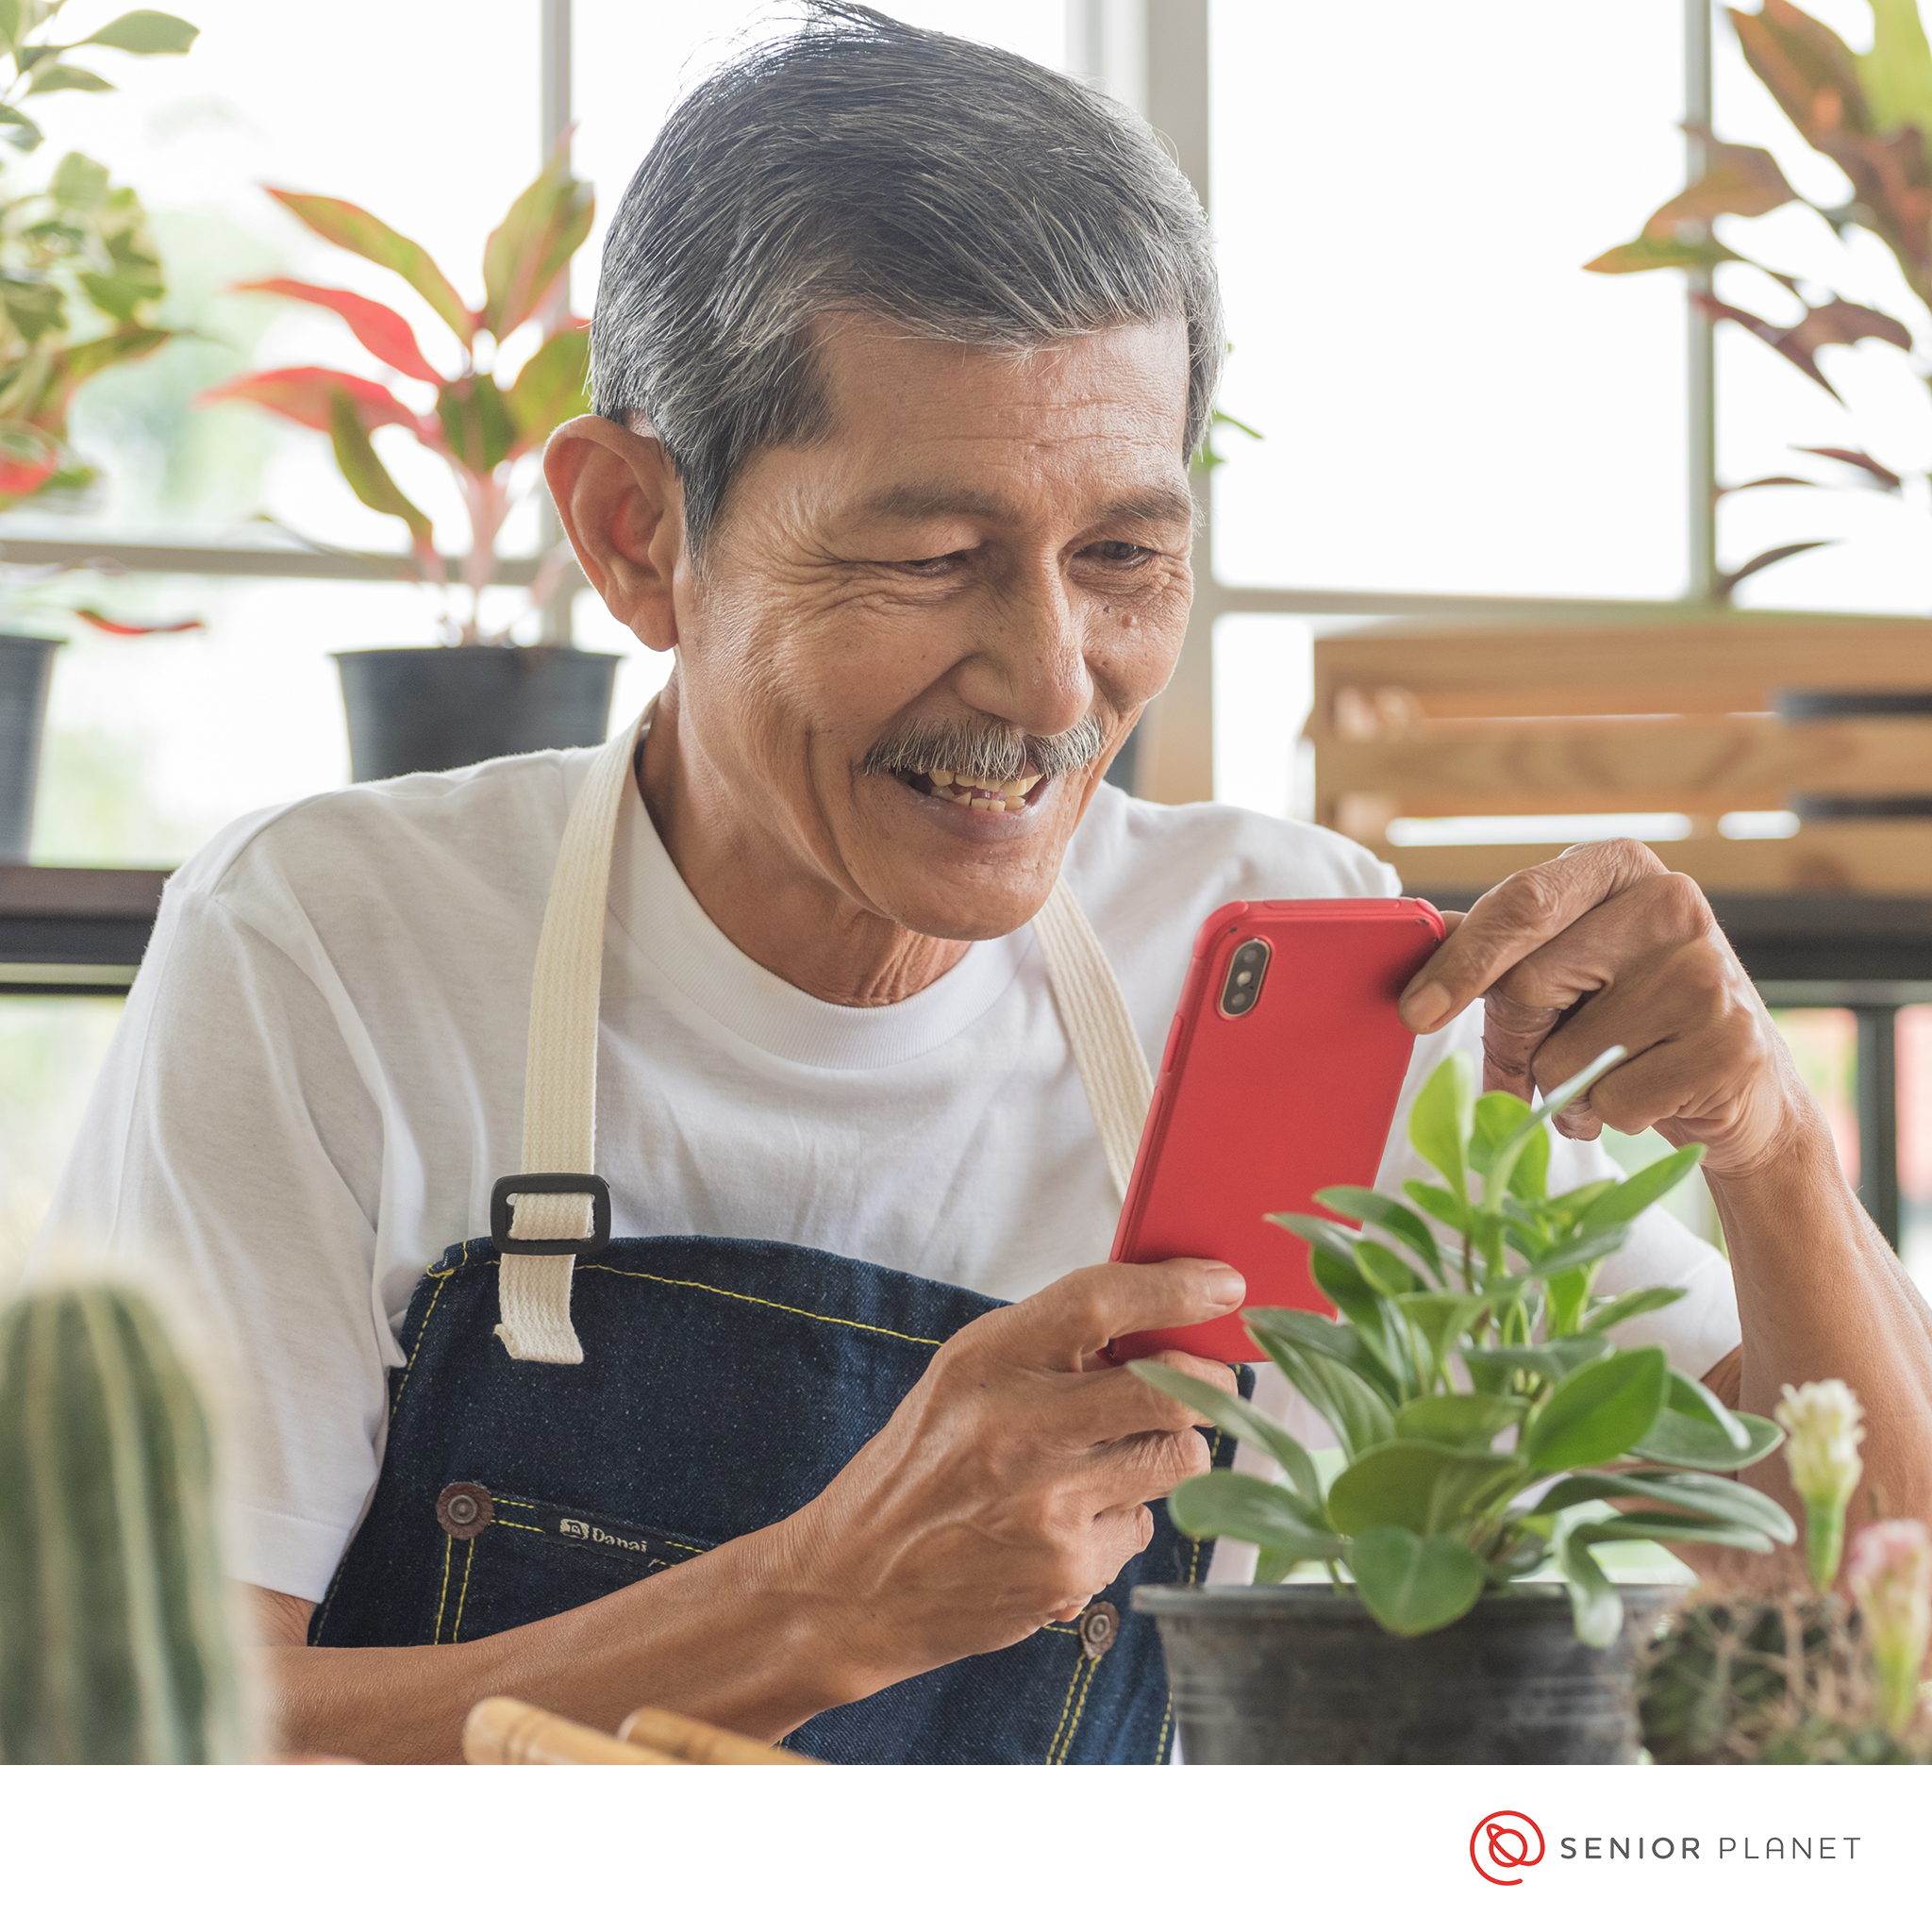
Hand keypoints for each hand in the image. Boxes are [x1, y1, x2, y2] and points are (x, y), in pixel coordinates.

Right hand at [775, 1259, 1242, 1686]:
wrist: (855, 1583)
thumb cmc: (920, 1470)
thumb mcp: (963, 1380)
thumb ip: (1050, 1349)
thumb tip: (1162, 1322)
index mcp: (986, 1361)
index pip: (1100, 1302)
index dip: (1175, 1289)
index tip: (1222, 1285)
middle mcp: (1017, 1428)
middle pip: (1168, 1390)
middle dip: (1210, 1385)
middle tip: (1211, 1384)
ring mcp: (1047, 1505)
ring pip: (1177, 1459)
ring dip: (1167, 1454)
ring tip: (1113, 1460)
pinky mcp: (1067, 1568)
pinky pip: (1142, 1528)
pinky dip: (1120, 1522)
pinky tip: (1067, 1525)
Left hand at [1396, 840, 1814, 1179]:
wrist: (1740, 1088)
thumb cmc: (1629, 1020)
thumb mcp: (1565, 968)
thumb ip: (1495, 952)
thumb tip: (1418, 938)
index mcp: (1620, 867)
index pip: (1523, 904)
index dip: (1462, 961)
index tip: (1416, 1013)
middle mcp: (1672, 903)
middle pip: (1530, 985)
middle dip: (1516, 1041)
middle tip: (1536, 1061)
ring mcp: (1709, 972)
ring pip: (1566, 1057)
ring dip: (1565, 1089)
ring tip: (1609, 1076)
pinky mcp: (1730, 1044)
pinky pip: (1612, 1101)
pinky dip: (1608, 1117)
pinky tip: (1647, 1098)